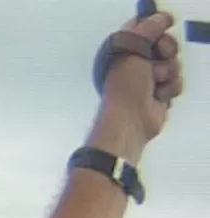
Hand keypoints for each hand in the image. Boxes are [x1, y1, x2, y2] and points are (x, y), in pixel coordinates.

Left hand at [98, 11, 184, 145]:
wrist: (130, 119)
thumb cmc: (126, 83)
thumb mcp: (132, 48)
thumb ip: (147, 28)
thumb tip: (162, 17)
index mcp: (123, 49)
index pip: (143, 28)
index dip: (155, 27)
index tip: (164, 28)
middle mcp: (135, 62)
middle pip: (164, 44)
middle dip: (166, 51)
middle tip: (160, 58)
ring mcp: (149, 78)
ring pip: (173, 64)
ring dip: (167, 73)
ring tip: (155, 84)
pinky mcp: (160, 93)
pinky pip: (176, 82)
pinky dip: (169, 89)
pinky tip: (158, 96)